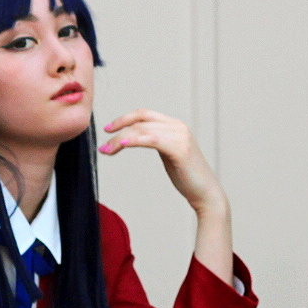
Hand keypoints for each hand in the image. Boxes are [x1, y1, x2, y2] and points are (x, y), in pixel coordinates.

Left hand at [99, 110, 226, 216]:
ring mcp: (180, 136)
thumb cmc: (186, 176)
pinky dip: (134, 140)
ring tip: (106, 151)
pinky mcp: (180, 149)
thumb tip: (135, 138)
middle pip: (140, 121)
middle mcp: (178, 127)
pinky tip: (122, 144)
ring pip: (142, 130)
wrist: (205, 193)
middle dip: (118, 131)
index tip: (107, 129)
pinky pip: (151, 140)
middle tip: (102, 146)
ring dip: (120, 140)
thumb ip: (156, 141)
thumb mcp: (168, 153)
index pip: (144, 114)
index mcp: (175, 126)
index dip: (124, 118)